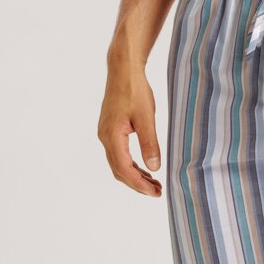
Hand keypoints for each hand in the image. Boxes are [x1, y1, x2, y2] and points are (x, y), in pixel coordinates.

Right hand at [98, 63, 161, 196]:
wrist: (123, 70)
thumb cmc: (134, 90)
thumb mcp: (146, 118)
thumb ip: (150, 143)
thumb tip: (154, 168)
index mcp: (112, 136)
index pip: (124, 169)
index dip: (140, 184)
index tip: (155, 192)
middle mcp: (105, 138)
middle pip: (119, 171)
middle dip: (138, 184)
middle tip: (158, 192)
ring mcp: (106, 134)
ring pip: (119, 164)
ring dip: (135, 176)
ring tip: (154, 183)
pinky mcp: (110, 131)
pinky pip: (119, 155)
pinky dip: (132, 165)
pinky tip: (145, 168)